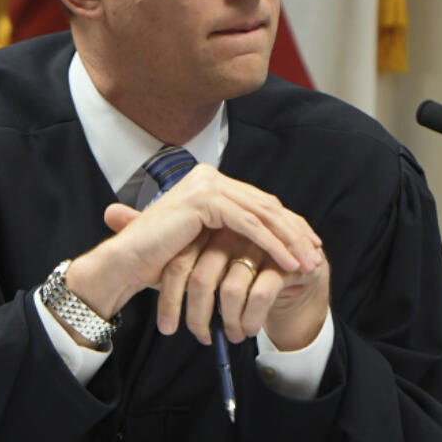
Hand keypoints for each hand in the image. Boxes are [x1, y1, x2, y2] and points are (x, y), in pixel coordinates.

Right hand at [64, 165, 323, 328]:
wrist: (125, 265)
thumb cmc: (161, 261)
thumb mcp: (206, 244)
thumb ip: (233, 235)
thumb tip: (270, 239)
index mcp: (209, 182)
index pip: (259, 202)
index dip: (287, 224)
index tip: (308, 247)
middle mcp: (209, 177)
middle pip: (265, 205)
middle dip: (294, 232)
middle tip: (316, 255)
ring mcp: (207, 185)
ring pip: (262, 214)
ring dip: (289, 241)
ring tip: (308, 263)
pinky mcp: (205, 199)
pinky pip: (249, 224)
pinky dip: (272, 245)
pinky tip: (288, 263)